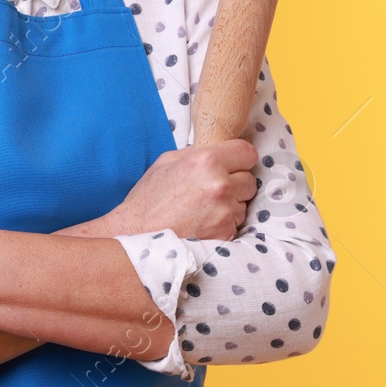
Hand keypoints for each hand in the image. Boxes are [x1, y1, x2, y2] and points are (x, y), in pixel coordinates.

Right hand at [110, 138, 259, 241]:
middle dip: (236, 184)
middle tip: (213, 191)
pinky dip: (224, 225)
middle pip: (249, 180)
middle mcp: (220, 184)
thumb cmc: (148, 200)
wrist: (136, 237)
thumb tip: (218, 149)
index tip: (233, 165)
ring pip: (244, 204)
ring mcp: (225, 211)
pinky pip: (236, 225)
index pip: (247, 152)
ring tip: (204, 210)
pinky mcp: (225, 233)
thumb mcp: (166, 162)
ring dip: (231, 206)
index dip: (239, 159)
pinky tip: (203, 224)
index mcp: (206, 160)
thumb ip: (196, 153)